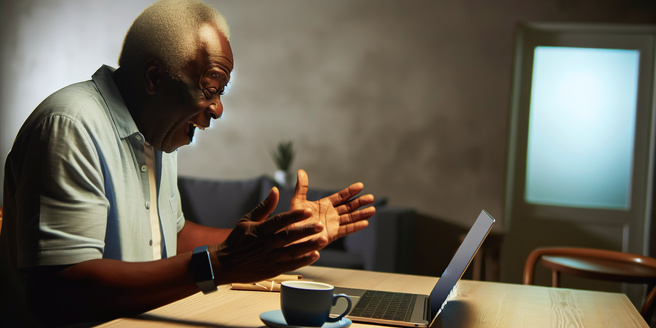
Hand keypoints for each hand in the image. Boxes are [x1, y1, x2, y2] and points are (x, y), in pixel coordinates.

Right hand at [209, 187, 327, 283]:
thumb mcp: (246, 220)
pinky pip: (290, 265)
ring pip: (292, 252)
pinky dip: (303, 261)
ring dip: (308, 246)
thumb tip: (275, 190)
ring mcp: (269, 258)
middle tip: (321, 226)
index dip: (294, 216)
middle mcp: (265, 244)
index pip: (279, 221)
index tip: (307, 211)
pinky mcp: (272, 270)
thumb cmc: (236, 240)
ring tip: (323, 240)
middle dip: (306, 231)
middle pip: (288, 237)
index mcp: (259, 230)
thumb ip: (264, 207)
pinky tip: (315, 255)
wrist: (224, 264)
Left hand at [290, 169, 375, 243]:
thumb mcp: (297, 201)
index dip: (351, 191)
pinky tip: (365, 222)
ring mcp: (333, 224)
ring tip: (373, 210)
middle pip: (349, 207)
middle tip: (371, 197)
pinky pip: (346, 229)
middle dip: (360, 202)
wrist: (290, 236)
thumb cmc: (292, 220)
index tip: (361, 186)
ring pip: (350, 218)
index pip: (341, 197)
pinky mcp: (332, 234)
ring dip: (361, 214)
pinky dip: (355, 226)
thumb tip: (301, 171)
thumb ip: (302, 187)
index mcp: (325, 205)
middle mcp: (331, 214)